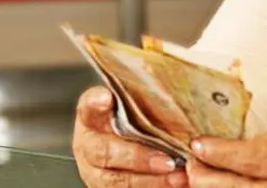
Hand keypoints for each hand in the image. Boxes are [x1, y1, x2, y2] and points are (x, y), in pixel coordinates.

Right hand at [72, 86, 188, 187]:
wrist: (129, 150)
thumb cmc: (138, 121)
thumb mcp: (137, 108)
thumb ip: (145, 102)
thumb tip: (175, 87)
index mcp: (92, 118)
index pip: (88, 107)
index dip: (95, 103)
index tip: (106, 97)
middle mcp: (89, 145)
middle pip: (105, 151)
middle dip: (138, 157)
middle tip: (167, 160)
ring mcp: (95, 171)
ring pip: (116, 180)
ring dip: (150, 180)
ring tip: (178, 176)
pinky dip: (153, 187)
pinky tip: (176, 184)